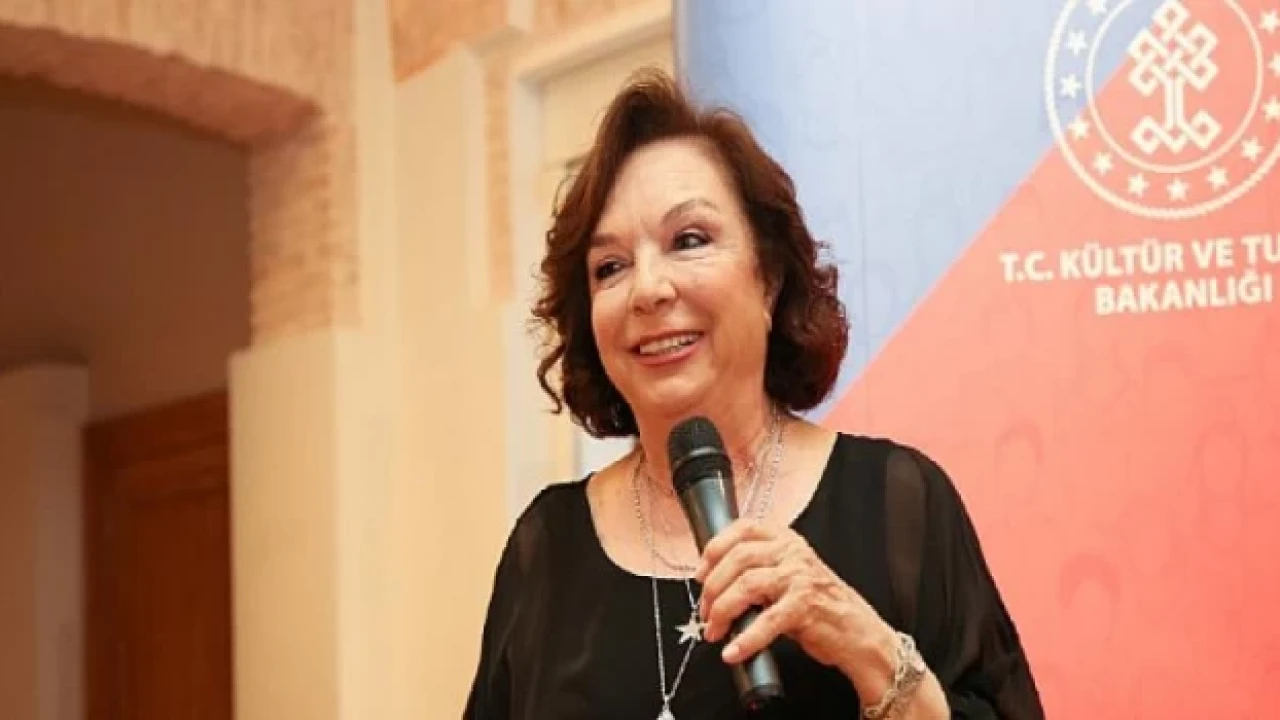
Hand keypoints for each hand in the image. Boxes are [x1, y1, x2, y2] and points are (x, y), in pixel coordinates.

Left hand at [695, 520, 896, 686]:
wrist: (857, 632)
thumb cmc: (819, 605)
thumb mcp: (788, 575)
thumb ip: (758, 570)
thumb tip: (714, 583)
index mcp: (786, 539)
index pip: (742, 529)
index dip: (714, 549)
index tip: (700, 574)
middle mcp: (793, 552)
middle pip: (737, 558)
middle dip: (713, 588)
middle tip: (705, 612)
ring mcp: (800, 577)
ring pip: (746, 585)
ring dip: (722, 612)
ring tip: (715, 631)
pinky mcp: (805, 605)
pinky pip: (766, 621)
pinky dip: (745, 639)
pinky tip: (734, 651)